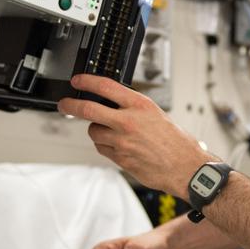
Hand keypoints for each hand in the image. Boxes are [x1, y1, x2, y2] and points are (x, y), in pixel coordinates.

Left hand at [58, 74, 210, 197]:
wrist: (185, 167)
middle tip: (64, 104)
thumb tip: (111, 102)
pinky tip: (117, 145)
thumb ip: (133, 108)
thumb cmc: (177, 142)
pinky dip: (105, 145)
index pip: (105, 86)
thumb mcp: (157, 114)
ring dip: (96, 131)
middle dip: (70, 106)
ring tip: (111, 132)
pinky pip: (101, 148)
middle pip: (88, 109)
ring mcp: (122, 141)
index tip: (78, 81)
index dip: (86, 81)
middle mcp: (129, 121)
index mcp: (140, 105)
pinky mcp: (120, 158)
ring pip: (93, 132)